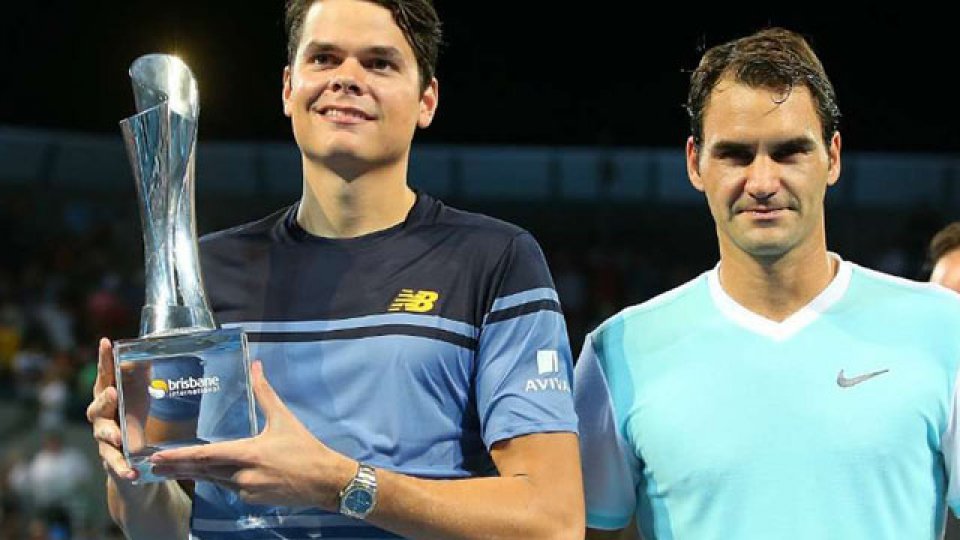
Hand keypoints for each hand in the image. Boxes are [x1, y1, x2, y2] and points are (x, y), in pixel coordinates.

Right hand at [87, 338, 137, 481]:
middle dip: (104, 400)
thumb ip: (145, 377)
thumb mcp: (143, 398)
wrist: (135, 465)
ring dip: (109, 435)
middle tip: (112, 392)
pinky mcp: (112, 462)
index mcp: (110, 398)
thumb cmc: (138, 421)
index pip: (105, 376)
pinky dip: (122, 469)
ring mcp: (105, 441)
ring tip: (117, 437)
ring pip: (102, 436)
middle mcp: (102, 418)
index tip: (105, 342)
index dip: (104, 360)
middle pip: (98, 407)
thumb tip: (160, 348)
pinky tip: (132, 474)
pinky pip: (115, 465)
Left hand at [150, 361, 355, 508]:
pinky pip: (230, 488)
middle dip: (176, 469)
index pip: (205, 456)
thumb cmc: (305, 448)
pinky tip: (210, 475)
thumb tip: (256, 366)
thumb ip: (265, 393)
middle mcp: (242, 475)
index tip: (156, 457)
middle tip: (150, 467)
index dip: (178, 457)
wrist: (324, 481)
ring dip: (193, 476)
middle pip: (202, 472)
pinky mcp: (252, 500)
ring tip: (171, 471)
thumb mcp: (283, 418)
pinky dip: (218, 480)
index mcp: (248, 453)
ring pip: (214, 481)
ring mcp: (246, 490)